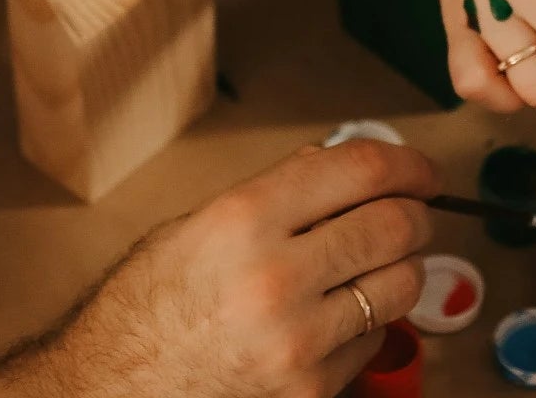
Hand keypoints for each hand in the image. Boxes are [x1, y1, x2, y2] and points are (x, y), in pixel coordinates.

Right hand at [0, 141, 440, 397]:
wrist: (114, 391)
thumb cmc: (149, 305)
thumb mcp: (200, 224)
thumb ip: (274, 193)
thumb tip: (338, 165)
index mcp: (246, 218)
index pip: (358, 169)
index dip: (405, 160)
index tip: (421, 167)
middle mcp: (278, 276)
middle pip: (393, 224)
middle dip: (418, 211)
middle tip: (417, 209)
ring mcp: (299, 341)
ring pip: (400, 284)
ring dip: (404, 265)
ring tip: (385, 260)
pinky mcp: (310, 391)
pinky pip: (374, 340)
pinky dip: (372, 321)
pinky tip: (343, 312)